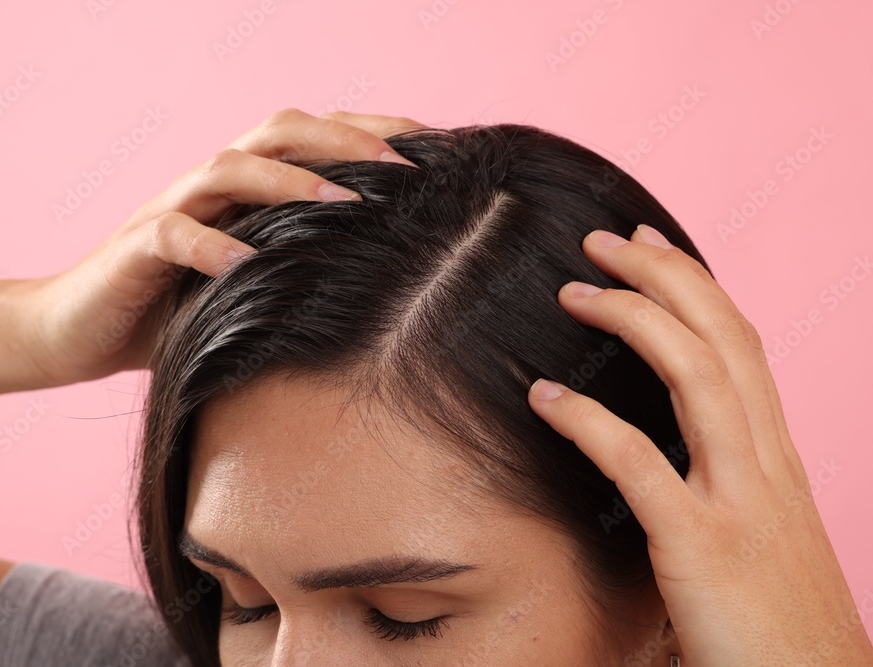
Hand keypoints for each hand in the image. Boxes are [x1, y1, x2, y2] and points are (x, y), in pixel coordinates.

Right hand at [23, 109, 423, 385]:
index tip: (435, 149)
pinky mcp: (134, 249)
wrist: (75, 332)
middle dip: (343, 139)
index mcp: (244, 189)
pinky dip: (209, 245)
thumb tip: (392, 283)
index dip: (371, 131)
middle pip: (278, 131)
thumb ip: (301, 268)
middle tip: (405, 165)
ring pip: (229, 167)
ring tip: (344, 205)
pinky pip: (172, 234)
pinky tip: (245, 265)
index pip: (312, 139)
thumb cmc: (174, 310)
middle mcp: (209, 186)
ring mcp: (171, 211)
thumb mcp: (253, 287)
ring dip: (288, 182)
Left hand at [527, 224, 872, 664]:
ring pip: (696, 376)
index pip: (742, 346)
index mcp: (778, 462)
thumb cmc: (779, 628)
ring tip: (573, 293)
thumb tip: (674, 456)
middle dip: (663, 275)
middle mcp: (768, 466)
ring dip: (631, 320)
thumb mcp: (762, 540)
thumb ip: (727, 488)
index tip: (650, 247)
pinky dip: (588, 419)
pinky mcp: (703, 547)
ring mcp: (741, 503)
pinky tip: (545, 398)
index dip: (696, 286)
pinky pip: (640, 463)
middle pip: (723, 337)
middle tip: (602, 241)